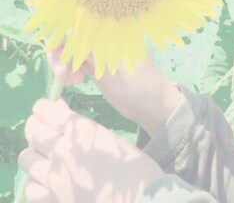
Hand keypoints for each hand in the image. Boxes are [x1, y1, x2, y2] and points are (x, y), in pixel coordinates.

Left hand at [18, 97, 163, 202]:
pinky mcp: (52, 201)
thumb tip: (61, 113)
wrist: (140, 200)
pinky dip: (34, 181)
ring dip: (34, 153)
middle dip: (35, 126)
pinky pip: (29, 188)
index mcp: (84, 133)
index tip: (43, 107)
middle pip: (34, 133)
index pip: (49, 113)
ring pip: (26, 159)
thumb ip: (85, 130)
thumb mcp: (111, 140)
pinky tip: (45, 181)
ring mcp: (55, 179)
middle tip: (42, 126)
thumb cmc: (134, 167)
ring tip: (44, 156)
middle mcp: (64, 152)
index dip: (43, 108)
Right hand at [47, 45, 181, 136]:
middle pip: (74, 37)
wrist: (151, 105)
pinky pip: (76, 63)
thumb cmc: (139, 84)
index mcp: (115, 32)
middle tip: (61, 74)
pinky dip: (69, 71)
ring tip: (71, 82)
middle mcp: (106, 39)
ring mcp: (101, 53)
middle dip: (62, 53)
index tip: (55, 52)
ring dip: (64, 64)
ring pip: (73, 51)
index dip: (65, 36)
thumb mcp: (114, 69)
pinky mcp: (97, 67)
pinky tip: (73, 82)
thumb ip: (93, 53)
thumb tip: (69, 36)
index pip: (83, 26)